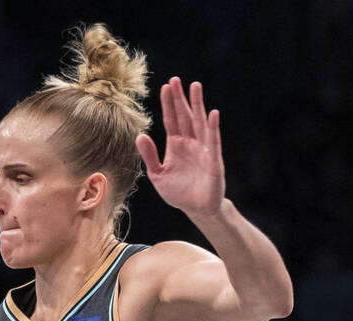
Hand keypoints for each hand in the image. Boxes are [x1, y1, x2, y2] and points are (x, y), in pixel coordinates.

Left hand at [135, 77, 224, 217]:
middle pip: (185, 116)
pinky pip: (213, 141)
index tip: (164, 87)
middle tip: (176, 79)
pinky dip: (212, 128)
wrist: (196, 209)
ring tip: (195, 86)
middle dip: (180, 98)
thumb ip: (149, 155)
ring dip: (198, 105)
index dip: (168, 104)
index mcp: (176, 145)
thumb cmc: (178, 192)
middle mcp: (190, 143)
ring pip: (200, 122)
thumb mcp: (158, 174)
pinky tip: (211, 114)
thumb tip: (139, 135)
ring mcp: (203, 149)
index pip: (171, 120)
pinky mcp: (213, 160)